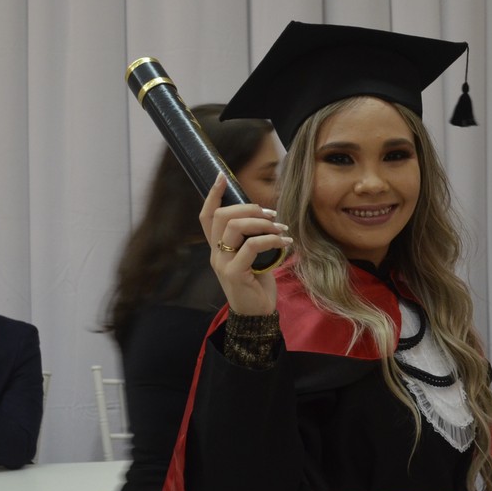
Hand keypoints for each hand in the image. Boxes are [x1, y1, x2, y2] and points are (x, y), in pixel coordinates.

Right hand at [199, 174, 291, 316]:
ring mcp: (223, 263)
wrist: (257, 314)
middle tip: (271, 214)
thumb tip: (265, 215)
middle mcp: (215, 253)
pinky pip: (251, 246)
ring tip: (281, 228)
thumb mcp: (253, 257)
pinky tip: (285, 243)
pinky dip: (271, 239)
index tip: (222, 176)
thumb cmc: (257, 283)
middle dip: (249, 208)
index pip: (207, 216)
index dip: (212, 195)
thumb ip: (251, 238)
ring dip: (262, 222)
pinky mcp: (235, 273)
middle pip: (222, 216)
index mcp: (218, 247)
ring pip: (235, 227)